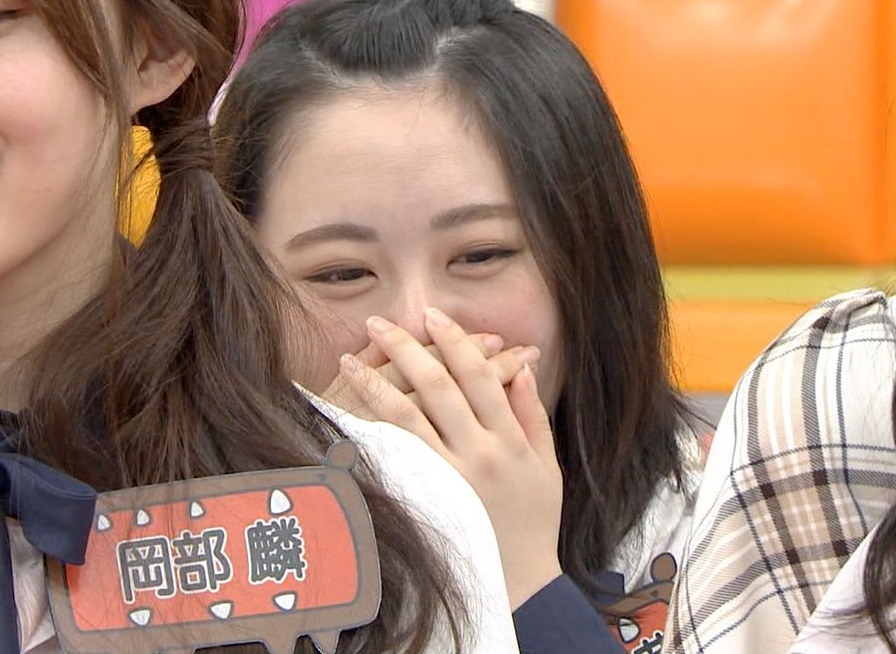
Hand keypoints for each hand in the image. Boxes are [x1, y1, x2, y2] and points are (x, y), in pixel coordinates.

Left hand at [336, 308, 563, 609]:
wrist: (522, 580)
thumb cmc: (534, 519)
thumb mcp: (547, 465)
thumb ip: (532, 414)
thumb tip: (520, 368)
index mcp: (509, 439)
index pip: (478, 376)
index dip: (455, 341)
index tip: (433, 315)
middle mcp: (479, 453)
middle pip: (438, 387)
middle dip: (408, 347)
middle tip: (381, 320)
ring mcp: (450, 477)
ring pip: (407, 416)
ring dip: (376, 381)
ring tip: (351, 355)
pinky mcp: (427, 498)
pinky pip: (394, 454)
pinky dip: (370, 427)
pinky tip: (348, 408)